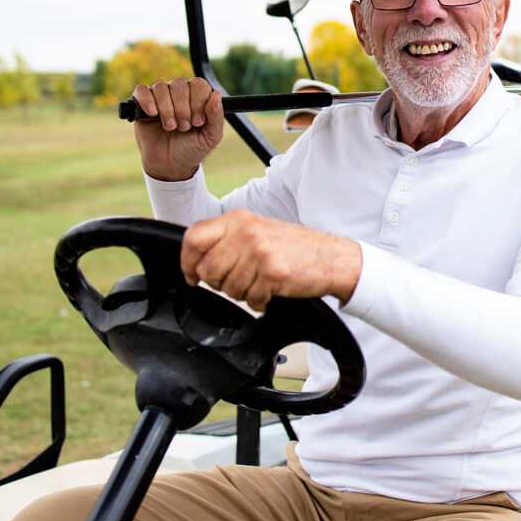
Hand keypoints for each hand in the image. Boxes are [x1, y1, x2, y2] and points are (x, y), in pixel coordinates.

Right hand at [132, 78, 223, 180]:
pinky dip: (147, 100)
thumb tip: (216, 94)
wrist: (170, 165)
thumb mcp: (210, 138)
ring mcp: (160, 98)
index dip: (198, 101)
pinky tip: (153, 114)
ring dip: (166, 108)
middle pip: (179, 84)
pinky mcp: (142, 105)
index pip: (198, 84)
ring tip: (170, 127)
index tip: (198, 122)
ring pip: (161, 87)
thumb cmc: (191, 149)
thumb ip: (216, 117)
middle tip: (183, 127)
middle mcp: (179, 94)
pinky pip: (141, 90)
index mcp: (197, 98)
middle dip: (182, 108)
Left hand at [181, 210, 361, 311]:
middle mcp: (246, 232)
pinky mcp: (273, 273)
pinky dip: (259, 302)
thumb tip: (194, 260)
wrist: (333, 258)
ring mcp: (260, 252)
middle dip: (219, 284)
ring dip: (242, 294)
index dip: (187, 262)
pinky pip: (250, 299)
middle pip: (207, 270)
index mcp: (239, 219)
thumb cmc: (294, 248)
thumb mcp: (257, 230)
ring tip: (260, 283)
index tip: (192, 276)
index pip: (194, 238)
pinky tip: (272, 290)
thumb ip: (227, 238)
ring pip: (228, 288)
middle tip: (239, 281)